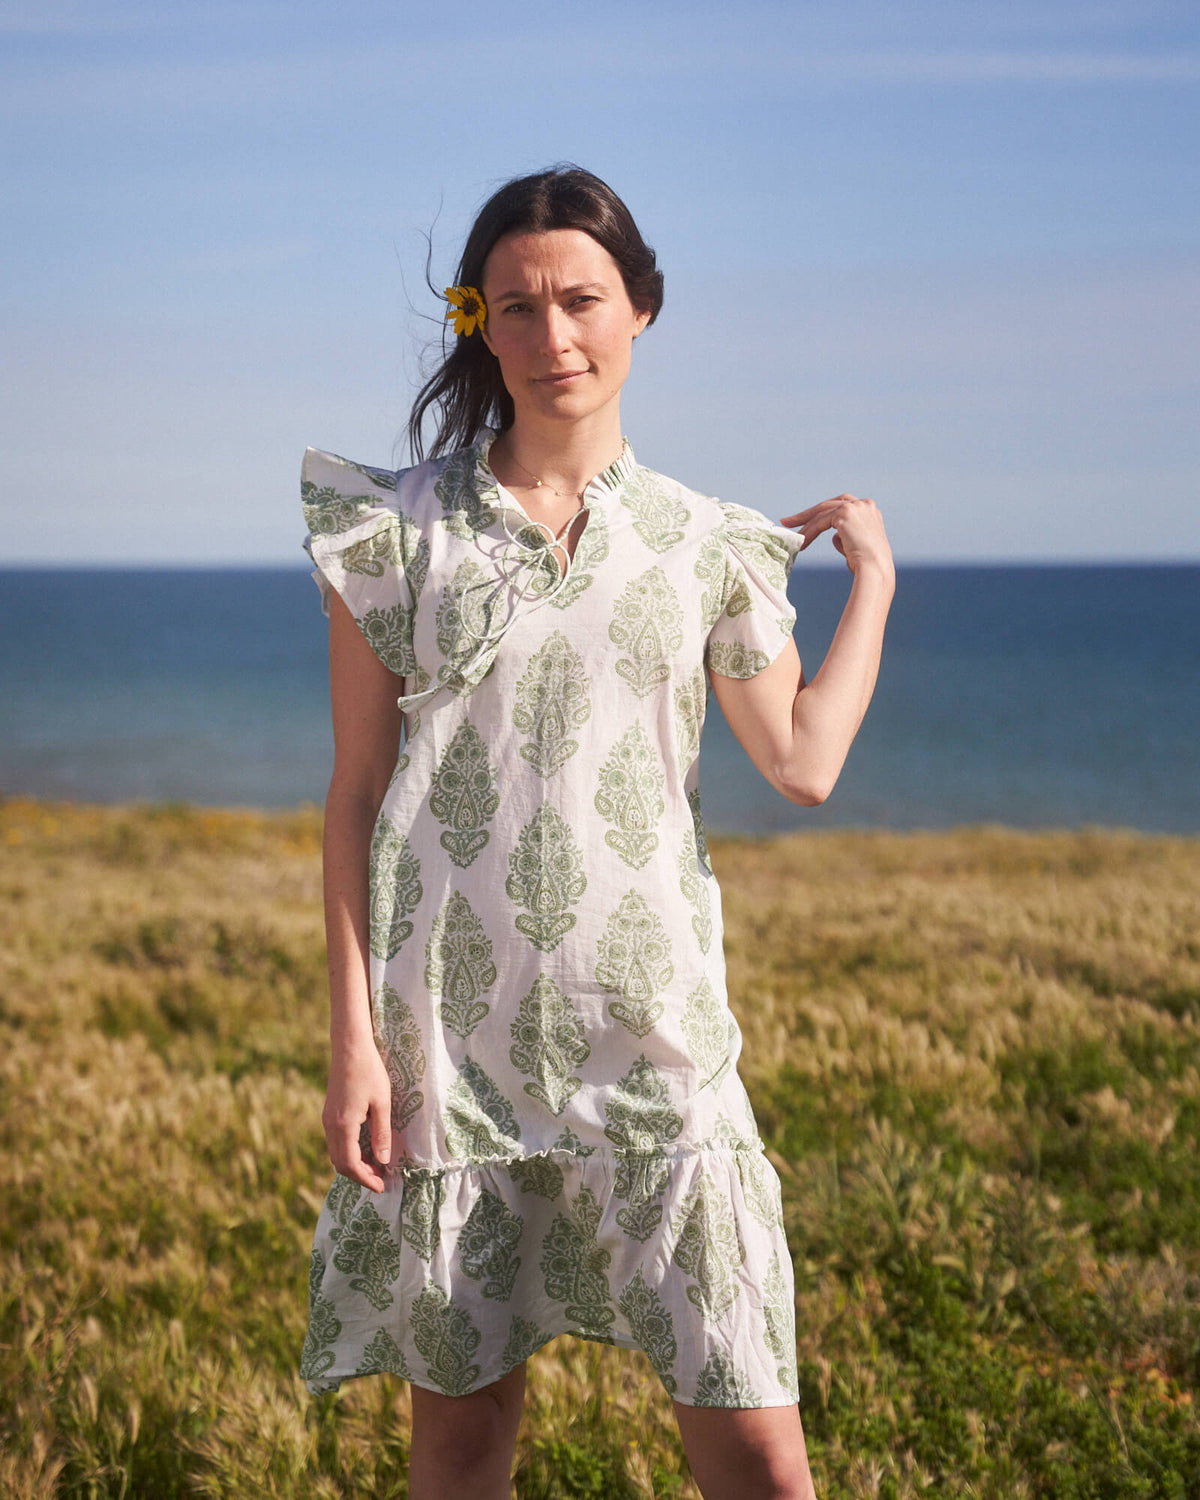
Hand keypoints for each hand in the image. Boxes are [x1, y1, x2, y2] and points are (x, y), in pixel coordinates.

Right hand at [322, 1041, 392, 1192]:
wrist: (350, 1047)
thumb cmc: (370, 1071)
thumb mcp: (382, 1103)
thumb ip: (382, 1133)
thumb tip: (383, 1160)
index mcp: (343, 1125)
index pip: (351, 1164)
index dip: (366, 1179)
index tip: (382, 1186)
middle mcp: (330, 1125)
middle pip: (340, 1163)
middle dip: (360, 1175)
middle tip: (382, 1179)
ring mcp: (327, 1119)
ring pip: (336, 1153)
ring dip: (354, 1164)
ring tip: (377, 1166)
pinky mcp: (329, 1113)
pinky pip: (336, 1142)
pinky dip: (349, 1152)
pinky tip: (365, 1149)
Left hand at [782, 493, 893, 584]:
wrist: (875, 570)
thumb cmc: (867, 566)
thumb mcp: (855, 548)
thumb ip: (845, 539)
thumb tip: (834, 537)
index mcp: (870, 511)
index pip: (841, 507)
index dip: (823, 514)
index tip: (808, 522)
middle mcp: (864, 505)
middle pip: (830, 505)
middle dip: (808, 514)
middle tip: (789, 521)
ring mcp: (855, 507)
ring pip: (823, 512)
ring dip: (805, 524)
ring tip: (789, 532)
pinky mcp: (845, 513)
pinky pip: (821, 521)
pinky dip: (809, 531)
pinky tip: (801, 542)